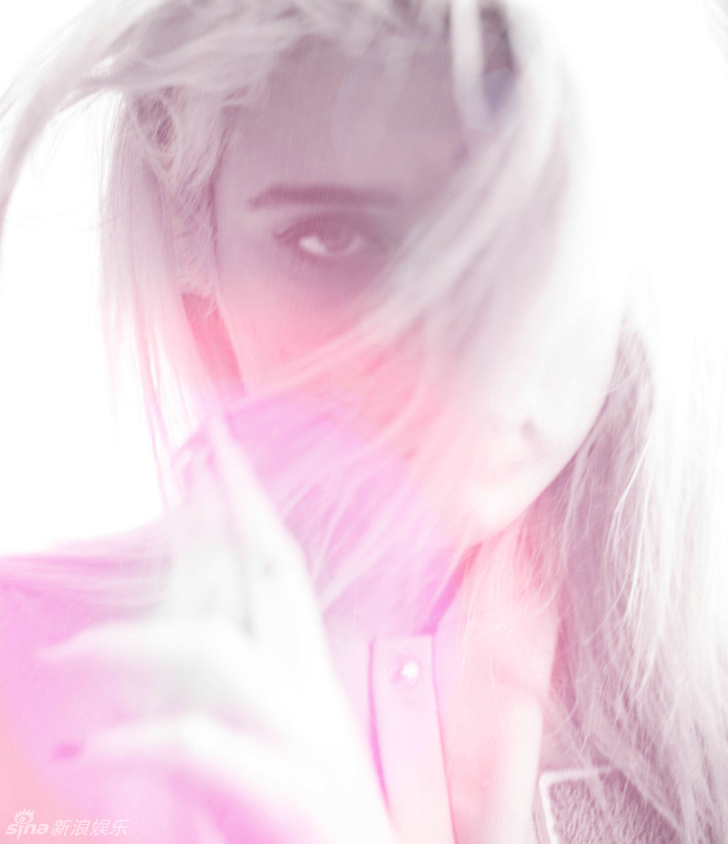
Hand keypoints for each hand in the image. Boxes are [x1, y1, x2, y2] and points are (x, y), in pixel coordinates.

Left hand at [40, 419, 395, 843]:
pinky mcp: (287, 796)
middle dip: (234, 506)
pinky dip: (134, 740)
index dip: (249, 502)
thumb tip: (171, 629)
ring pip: (218, 652)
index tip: (219, 448)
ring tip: (66, 650)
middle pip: (275, 575)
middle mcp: (311, 693)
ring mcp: (304, 740)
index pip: (280, 567)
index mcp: (307, 677)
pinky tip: (87, 747)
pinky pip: (198, 745)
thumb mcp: (268, 740)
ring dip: (132, 641)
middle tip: (197, 449)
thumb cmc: (309, 827)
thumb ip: (226, 684)